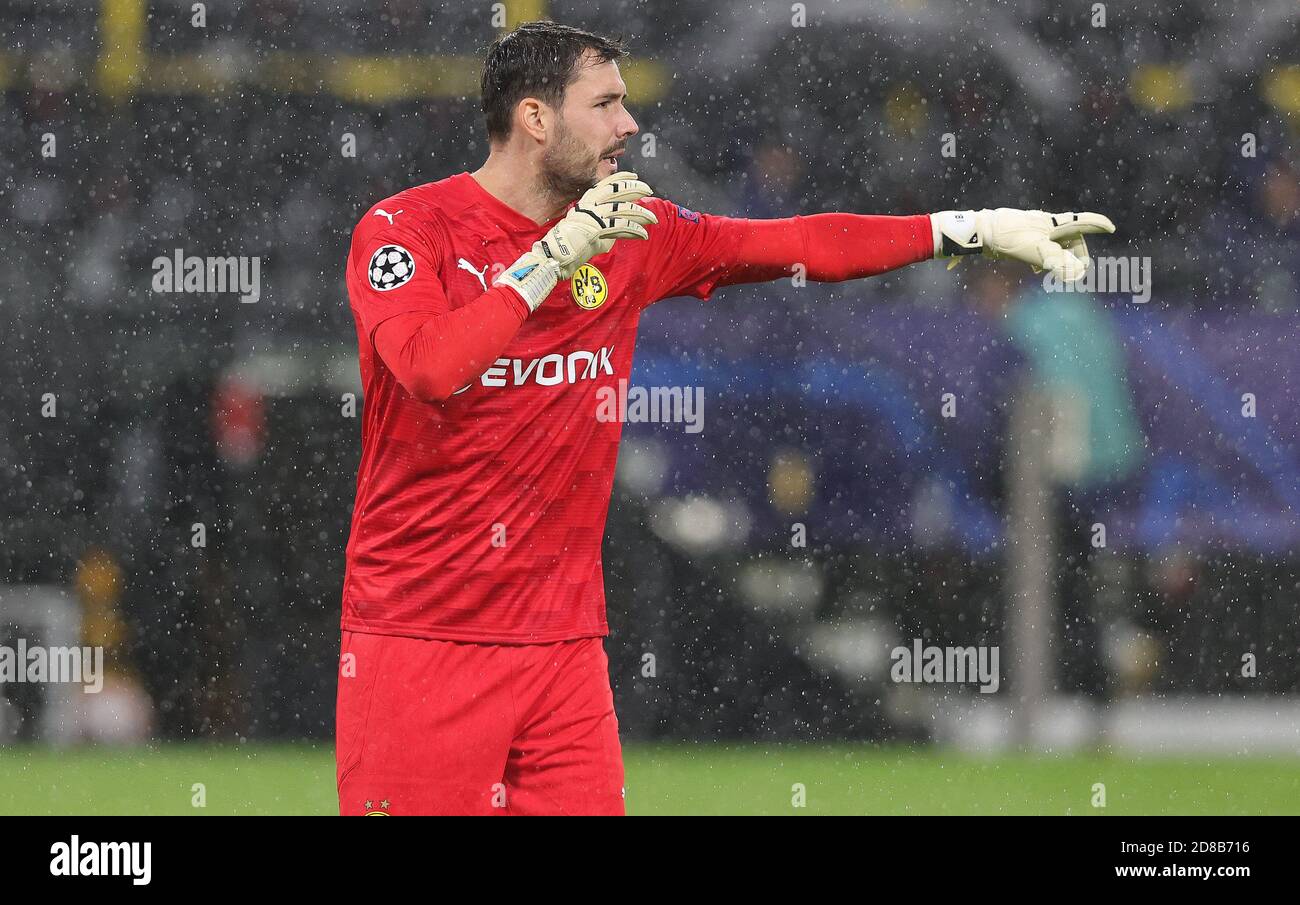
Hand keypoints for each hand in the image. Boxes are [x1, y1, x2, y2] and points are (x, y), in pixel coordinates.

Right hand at [496, 172, 657, 309]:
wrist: (556, 254)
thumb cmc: (571, 243)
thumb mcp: (589, 227)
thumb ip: (605, 223)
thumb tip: (621, 226)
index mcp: (587, 200)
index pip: (607, 183)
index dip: (622, 178)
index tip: (634, 176)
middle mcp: (590, 204)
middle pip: (618, 191)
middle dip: (635, 188)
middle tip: (648, 190)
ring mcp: (593, 216)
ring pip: (623, 208)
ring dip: (640, 213)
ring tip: (652, 219)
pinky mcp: (597, 229)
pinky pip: (621, 227)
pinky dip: (634, 230)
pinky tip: (643, 234)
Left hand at [932, 208, 1115, 281]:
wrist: (981, 232)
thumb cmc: (1011, 238)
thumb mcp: (1038, 252)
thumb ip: (1059, 262)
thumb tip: (1077, 273)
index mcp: (1054, 223)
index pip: (1082, 222)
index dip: (1097, 224)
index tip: (1110, 228)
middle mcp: (1046, 224)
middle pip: (1071, 237)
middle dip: (1077, 253)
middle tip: (1078, 269)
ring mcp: (1034, 229)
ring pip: (1056, 244)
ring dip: (1060, 258)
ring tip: (1056, 272)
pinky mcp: (1023, 236)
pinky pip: (1041, 247)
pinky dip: (1045, 258)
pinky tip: (1038, 269)